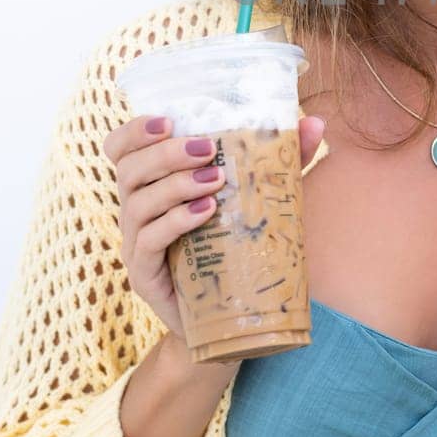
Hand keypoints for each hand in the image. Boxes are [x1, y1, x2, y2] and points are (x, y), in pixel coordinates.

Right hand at [106, 113, 326, 339]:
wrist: (228, 315)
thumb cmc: (237, 246)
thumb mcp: (258, 197)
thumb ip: (280, 160)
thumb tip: (315, 123)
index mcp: (152, 185)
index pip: (120, 149)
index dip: (135, 131)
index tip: (168, 120)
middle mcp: (137, 210)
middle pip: (128, 169)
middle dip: (165, 153)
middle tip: (207, 148)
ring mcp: (136, 243)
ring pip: (137, 203)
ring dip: (176, 185)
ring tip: (215, 180)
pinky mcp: (144, 274)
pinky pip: (149, 241)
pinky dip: (176, 221)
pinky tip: (206, 212)